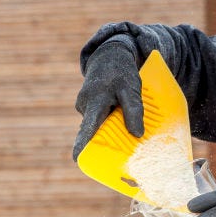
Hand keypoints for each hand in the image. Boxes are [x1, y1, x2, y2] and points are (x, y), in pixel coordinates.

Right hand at [72, 42, 143, 160]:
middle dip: (103, 144)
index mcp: (95, 101)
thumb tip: (137, 134)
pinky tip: (121, 121)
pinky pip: (99, 120)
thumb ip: (134, 110)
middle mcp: (86, 105)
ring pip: (98, 125)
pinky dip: (109, 123)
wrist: (110, 56)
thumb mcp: (131, 88)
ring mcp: (85, 106)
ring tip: (127, 133)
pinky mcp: (89, 107)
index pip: (87, 128)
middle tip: (119, 157)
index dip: (82, 145)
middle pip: (93, 132)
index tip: (78, 160)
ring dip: (110, 131)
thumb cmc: (121, 72)